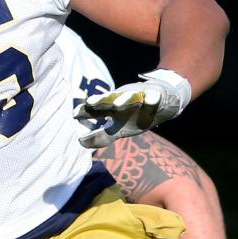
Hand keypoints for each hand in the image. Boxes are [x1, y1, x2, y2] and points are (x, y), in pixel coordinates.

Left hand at [75, 69, 190, 147]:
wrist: (163, 101)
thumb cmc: (137, 116)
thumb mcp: (119, 128)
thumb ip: (101, 136)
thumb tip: (80, 142)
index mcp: (113, 110)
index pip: (96, 110)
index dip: (86, 111)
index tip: (74, 114)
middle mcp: (123, 101)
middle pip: (110, 100)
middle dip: (101, 101)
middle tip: (90, 102)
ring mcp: (139, 98)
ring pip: (131, 97)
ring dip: (124, 99)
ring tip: (118, 103)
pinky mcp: (156, 96)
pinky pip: (154, 97)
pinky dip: (153, 98)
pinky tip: (151, 99)